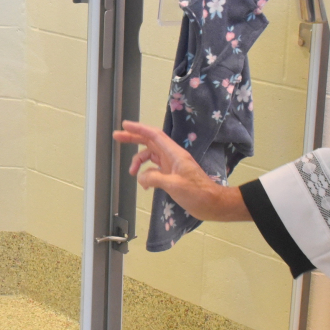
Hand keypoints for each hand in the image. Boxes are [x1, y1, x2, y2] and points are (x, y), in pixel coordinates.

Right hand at [112, 120, 250, 221]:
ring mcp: (172, 166)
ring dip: (139, 162)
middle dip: (133, 139)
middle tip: (117, 137)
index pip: (154, 135)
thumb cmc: (197, 193)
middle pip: (149, 142)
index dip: (139, 128)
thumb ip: (154, 178)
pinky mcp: (172, 175)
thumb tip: (140, 177)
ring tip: (132, 173)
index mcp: (174, 154)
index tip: (125, 125)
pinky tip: (145, 185)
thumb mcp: (174, 185)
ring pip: (150, 157)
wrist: (212, 204)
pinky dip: (147, 174)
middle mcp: (172, 156)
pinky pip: (154, 170)